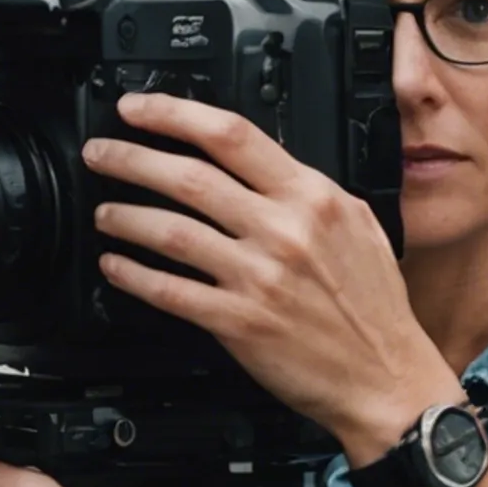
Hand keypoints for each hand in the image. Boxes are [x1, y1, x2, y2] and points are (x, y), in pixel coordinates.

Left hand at [84, 92, 458, 463]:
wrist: (387, 378)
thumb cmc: (374, 308)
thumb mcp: (359, 225)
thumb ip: (310, 191)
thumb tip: (264, 165)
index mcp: (312, 198)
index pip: (232, 135)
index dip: (174, 114)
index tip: (137, 108)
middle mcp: (283, 231)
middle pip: (189, 177)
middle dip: (131, 158)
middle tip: (101, 154)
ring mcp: (259, 277)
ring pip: (171, 231)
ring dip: (125, 216)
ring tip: (105, 211)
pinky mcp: (239, 323)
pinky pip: (171, 291)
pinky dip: (134, 275)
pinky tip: (116, 265)